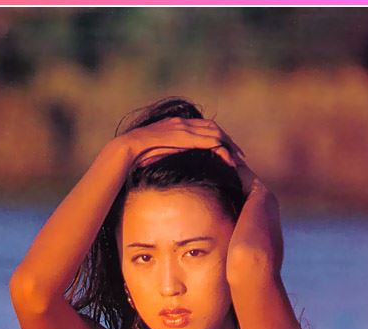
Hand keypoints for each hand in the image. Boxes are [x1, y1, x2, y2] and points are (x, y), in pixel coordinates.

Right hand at [122, 116, 246, 171]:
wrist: (126, 149)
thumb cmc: (136, 156)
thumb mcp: (156, 153)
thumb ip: (167, 154)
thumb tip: (172, 167)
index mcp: (176, 124)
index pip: (204, 127)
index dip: (219, 137)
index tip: (229, 150)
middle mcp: (182, 122)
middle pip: (213, 127)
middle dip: (229, 140)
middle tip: (241, 155)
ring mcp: (182, 127)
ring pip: (213, 132)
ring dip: (228, 144)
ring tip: (238, 158)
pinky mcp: (183, 136)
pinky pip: (205, 139)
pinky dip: (218, 146)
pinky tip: (226, 155)